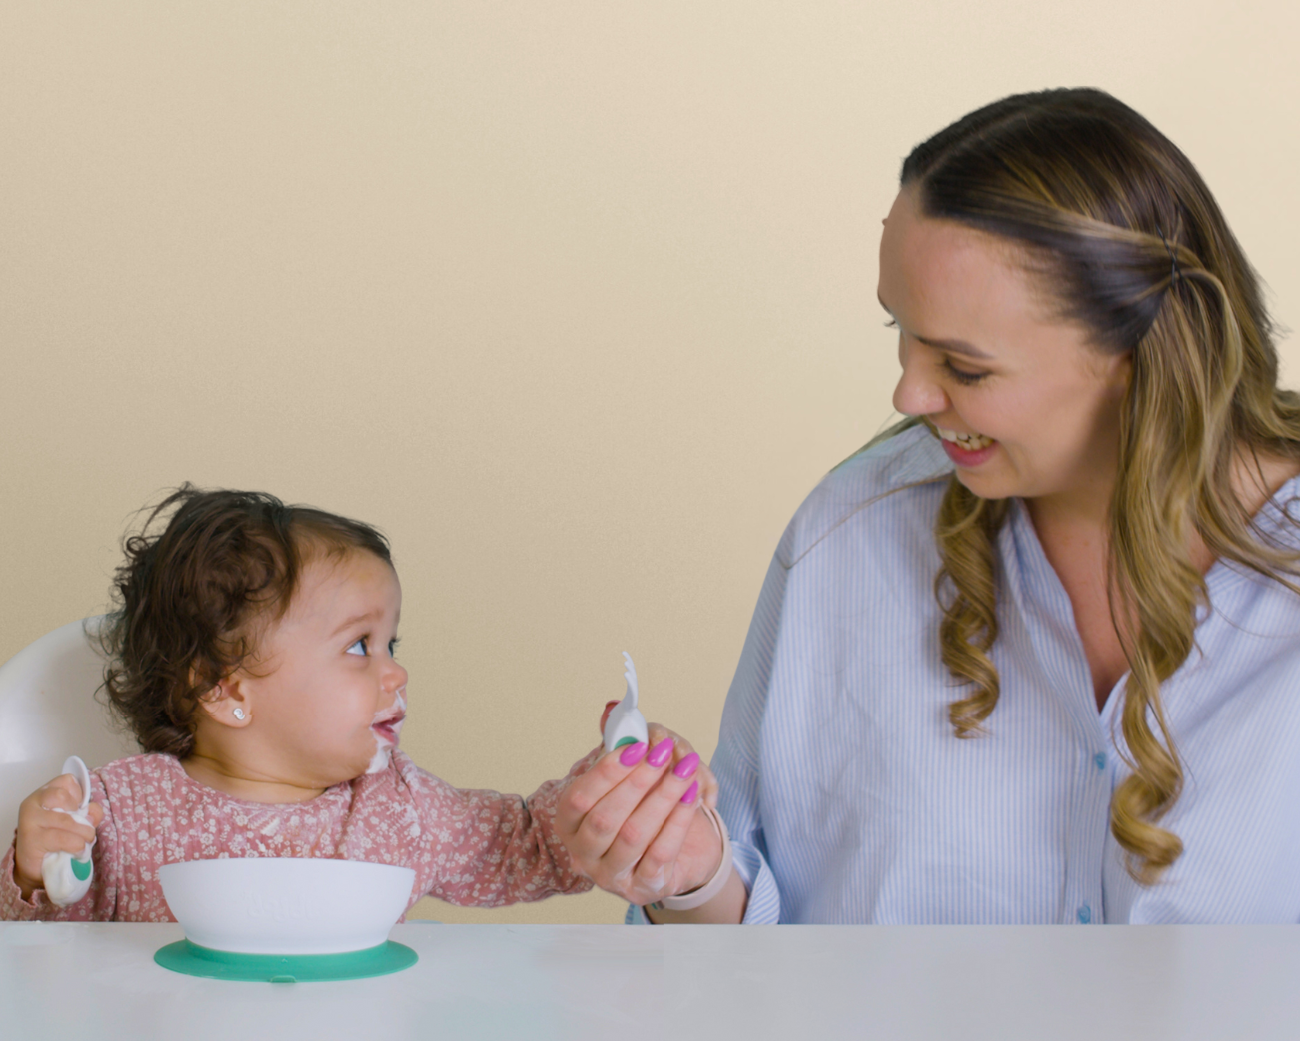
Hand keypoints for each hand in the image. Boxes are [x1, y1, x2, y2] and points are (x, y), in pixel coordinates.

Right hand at [13, 773, 102, 897]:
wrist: (36, 867)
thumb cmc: (57, 840)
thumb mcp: (77, 821)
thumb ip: (90, 812)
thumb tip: (93, 812)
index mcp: (43, 794)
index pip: (67, 781)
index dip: (79, 795)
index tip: (78, 810)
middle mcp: (32, 804)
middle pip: (63, 796)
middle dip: (81, 815)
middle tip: (82, 829)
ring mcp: (29, 821)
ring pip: (66, 820)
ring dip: (84, 834)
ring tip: (84, 842)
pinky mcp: (31, 840)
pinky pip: (63, 839)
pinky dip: (77, 846)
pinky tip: (77, 851)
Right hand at [554, 709, 722, 906]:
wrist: (670, 853)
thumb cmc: (639, 807)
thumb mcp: (626, 776)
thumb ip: (618, 744)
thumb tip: (613, 708)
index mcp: (568, 823)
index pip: (578, 798)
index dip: (607, 771)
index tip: (637, 745)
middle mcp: (583, 854)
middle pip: (606, 819)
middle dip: (638, 781)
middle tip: (665, 752)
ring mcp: (611, 876)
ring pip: (634, 835)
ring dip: (663, 797)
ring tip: (686, 769)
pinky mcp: (642, 888)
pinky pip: (660, 854)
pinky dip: (678, 821)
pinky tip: (693, 796)